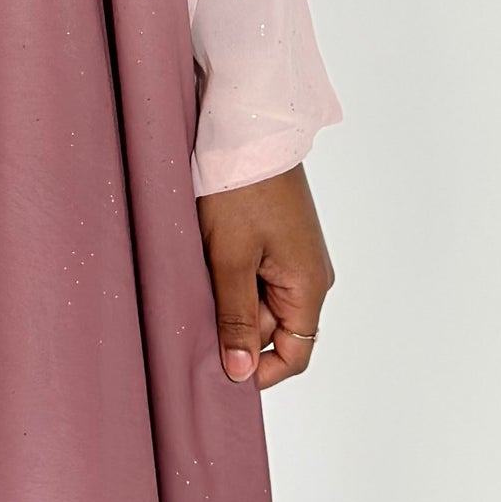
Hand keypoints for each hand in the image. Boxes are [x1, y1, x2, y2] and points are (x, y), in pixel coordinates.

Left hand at [196, 164, 334, 389]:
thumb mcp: (230, 258)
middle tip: (191, 318)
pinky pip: (255, 273)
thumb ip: (236, 318)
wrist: (247, 126)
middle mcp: (309, 275)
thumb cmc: (242, 188)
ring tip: (195, 281)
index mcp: (309, 286)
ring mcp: (293, 254)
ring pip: (259, 300)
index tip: (219, 371)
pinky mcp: (276, 236)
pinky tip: (203, 262)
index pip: (295, 355)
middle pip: (273, 329)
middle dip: (235, 329)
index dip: (259, 371)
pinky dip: (230, 276)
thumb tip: (241, 374)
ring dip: (229, 299)